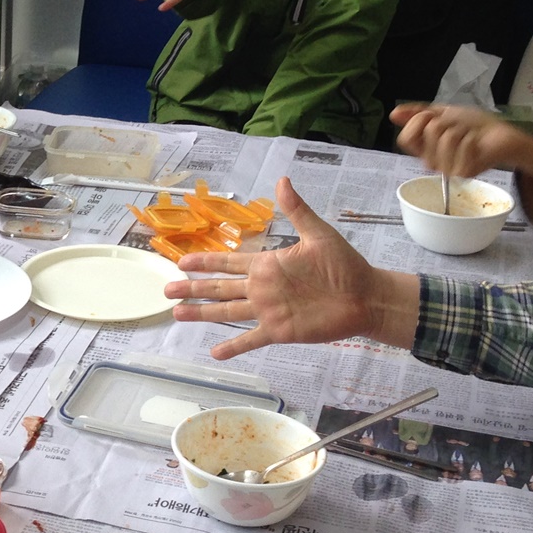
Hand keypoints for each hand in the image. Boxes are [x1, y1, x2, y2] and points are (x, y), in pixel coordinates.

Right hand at [164, 177, 420, 358]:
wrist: (365, 296)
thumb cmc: (345, 265)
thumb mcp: (319, 234)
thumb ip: (297, 210)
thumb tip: (282, 181)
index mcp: (267, 265)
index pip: (229, 261)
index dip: (206, 261)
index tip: (183, 260)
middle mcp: (261, 288)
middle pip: (219, 288)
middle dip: (193, 288)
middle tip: (167, 289)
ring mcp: (267, 311)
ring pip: (226, 312)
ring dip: (202, 313)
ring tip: (177, 314)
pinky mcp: (279, 330)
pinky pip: (251, 339)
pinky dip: (233, 347)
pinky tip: (214, 352)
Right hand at [390, 104, 532, 184]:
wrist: (500, 135)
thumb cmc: (473, 125)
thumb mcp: (442, 113)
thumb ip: (417, 113)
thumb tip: (393, 114)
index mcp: (422, 149)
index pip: (405, 138)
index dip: (418, 120)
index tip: (433, 117)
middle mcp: (430, 162)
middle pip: (429, 130)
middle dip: (446, 120)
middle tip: (457, 126)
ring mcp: (446, 170)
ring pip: (446, 136)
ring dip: (461, 128)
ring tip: (468, 135)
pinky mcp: (462, 172)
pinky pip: (462, 144)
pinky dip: (473, 137)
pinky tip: (476, 143)